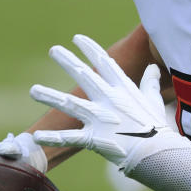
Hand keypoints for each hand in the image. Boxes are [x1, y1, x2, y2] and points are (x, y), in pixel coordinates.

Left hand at [30, 34, 190, 172]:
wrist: (156, 152)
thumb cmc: (155, 127)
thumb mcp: (153, 100)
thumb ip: (150, 83)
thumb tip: (153, 68)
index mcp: (123, 89)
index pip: (105, 63)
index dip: (90, 48)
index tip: (77, 38)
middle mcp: (109, 100)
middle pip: (84, 75)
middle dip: (67, 61)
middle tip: (53, 50)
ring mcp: (100, 118)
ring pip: (70, 104)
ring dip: (50, 96)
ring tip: (33, 90)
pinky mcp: (94, 138)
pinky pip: (69, 138)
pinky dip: (52, 138)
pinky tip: (36, 136)